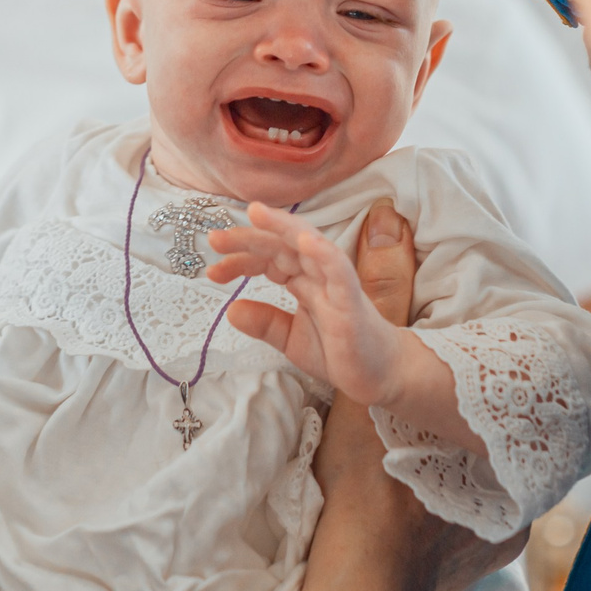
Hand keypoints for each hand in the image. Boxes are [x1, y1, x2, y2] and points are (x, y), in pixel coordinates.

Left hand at [212, 203, 422, 407]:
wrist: (378, 376)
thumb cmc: (340, 351)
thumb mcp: (291, 339)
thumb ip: (265, 323)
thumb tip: (231, 309)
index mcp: (303, 280)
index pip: (268, 258)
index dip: (240, 259)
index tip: (212, 269)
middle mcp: (319, 274)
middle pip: (281, 246)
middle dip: (248, 238)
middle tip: (215, 238)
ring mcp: (337, 283)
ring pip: (309, 245)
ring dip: (283, 227)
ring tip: (256, 214)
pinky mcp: (353, 300)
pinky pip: (339, 270)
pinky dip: (323, 253)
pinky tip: (305, 241)